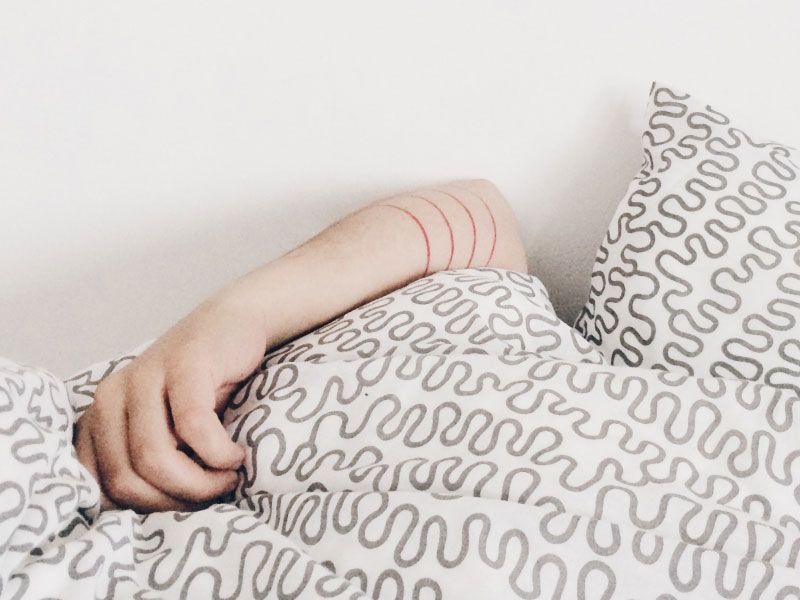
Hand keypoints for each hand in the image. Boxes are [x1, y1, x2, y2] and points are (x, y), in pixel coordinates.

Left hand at [74, 293, 266, 511]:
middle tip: (213, 494)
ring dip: (199, 483)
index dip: (145, 509)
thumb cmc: (204, 385)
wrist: (235, 324)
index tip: (184, 503)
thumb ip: (144, 460)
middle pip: (126, 479)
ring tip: (228, 477)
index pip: (100, 486)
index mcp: (99, 415)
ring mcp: (145, 377)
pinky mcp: (184, 365)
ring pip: (154, 458)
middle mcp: (111, 395)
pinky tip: (235, 455)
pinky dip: (218, 453)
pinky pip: (193, 428)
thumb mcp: (166, 427)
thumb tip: (143, 518)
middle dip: (174, 501)